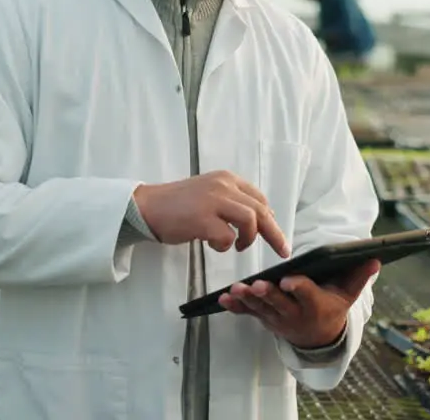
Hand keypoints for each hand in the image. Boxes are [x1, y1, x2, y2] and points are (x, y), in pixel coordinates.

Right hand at [132, 171, 289, 256]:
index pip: (259, 198)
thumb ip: (231, 202)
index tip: (274, 233)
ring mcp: (212, 201)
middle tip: (283, 250)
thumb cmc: (176, 205)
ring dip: (248, 238)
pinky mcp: (202, 218)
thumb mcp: (208, 194)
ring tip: (237, 246)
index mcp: (226, 179)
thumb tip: (258, 219)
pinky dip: (224, 245)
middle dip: (275, 233)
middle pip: (261, 210)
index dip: (270, 217)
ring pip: (250, 220)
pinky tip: (211, 244)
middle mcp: (223, 186)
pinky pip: (227, 236)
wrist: (146, 206)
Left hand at [218, 258, 380, 348]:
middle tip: (257, 285)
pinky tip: (223, 299)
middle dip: (268, 295)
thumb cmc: (332, 308)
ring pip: (260, 309)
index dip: (297, 288)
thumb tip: (375, 258)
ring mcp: (277, 319)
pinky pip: (248, 314)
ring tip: (234, 290)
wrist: (319, 338)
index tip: (288, 281)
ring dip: (247, 299)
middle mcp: (295, 315)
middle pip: (279, 303)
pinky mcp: (265, 319)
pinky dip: (236, 307)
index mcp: (315, 305)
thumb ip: (358, 276)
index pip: (306, 294)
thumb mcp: (347, 294)